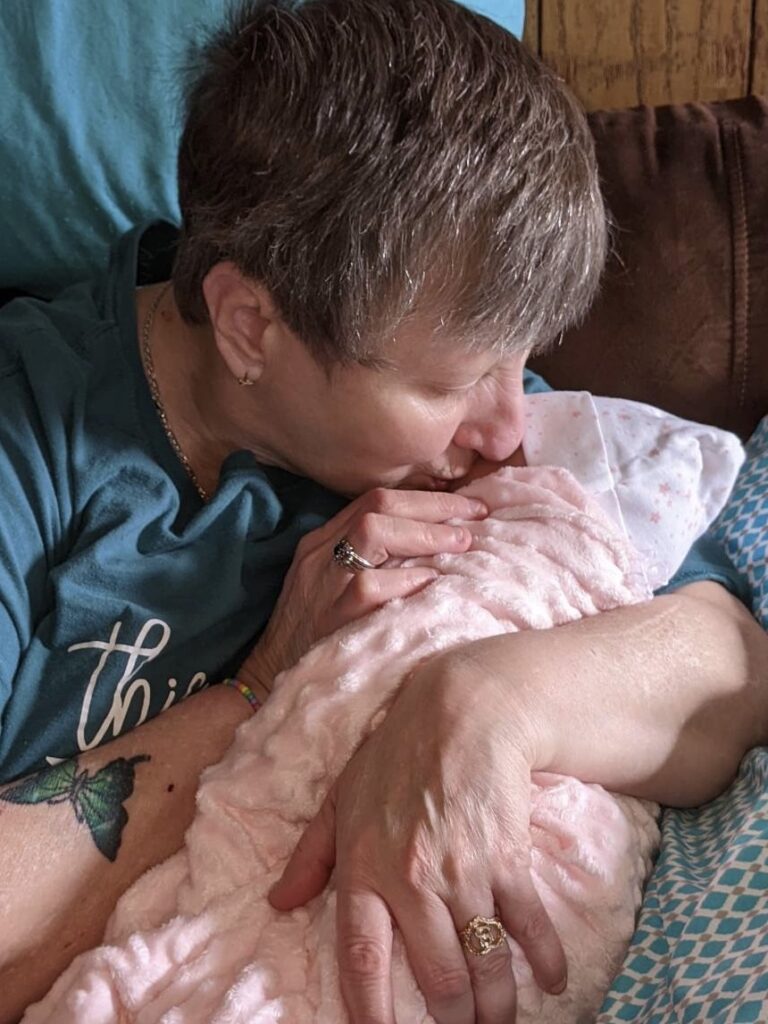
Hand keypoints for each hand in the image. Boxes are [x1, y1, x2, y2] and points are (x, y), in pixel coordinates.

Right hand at [238, 488, 486, 690]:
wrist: (268, 679)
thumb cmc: (315, 633)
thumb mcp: (333, 584)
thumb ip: (372, 561)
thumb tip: (437, 543)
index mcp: (323, 539)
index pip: (377, 499)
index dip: (427, 497)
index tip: (468, 504)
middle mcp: (321, 552)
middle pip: (379, 505)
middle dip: (434, 505)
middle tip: (476, 516)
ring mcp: (322, 582)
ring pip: (371, 531)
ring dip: (424, 533)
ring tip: (461, 543)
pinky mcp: (328, 616)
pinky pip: (368, 587)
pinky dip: (404, 580)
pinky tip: (430, 583)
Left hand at [268, 652, 567, 1023]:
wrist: (459, 711)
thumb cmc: (394, 754)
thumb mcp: (340, 796)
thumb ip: (311, 854)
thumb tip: (279, 903)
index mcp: (364, 868)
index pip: (361, 959)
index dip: (371, 1014)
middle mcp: (411, 880)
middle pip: (435, 978)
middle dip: (452, 1021)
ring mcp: (462, 872)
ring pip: (482, 963)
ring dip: (496, 1006)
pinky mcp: (506, 858)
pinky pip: (525, 924)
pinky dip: (542, 958)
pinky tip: (550, 980)